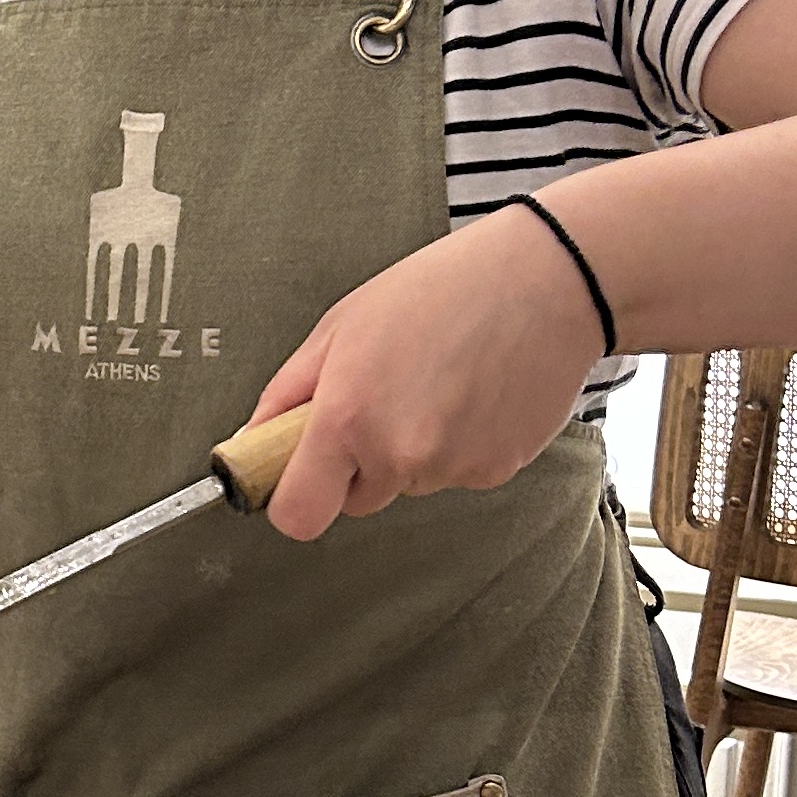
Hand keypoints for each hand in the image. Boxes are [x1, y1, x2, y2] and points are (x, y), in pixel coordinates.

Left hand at [251, 205, 605, 539]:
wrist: (546, 280)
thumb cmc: (442, 290)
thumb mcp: (342, 325)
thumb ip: (288, 394)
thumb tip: (250, 442)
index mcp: (348, 418)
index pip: (298, 516)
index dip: (295, 498)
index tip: (298, 478)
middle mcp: (399, 454)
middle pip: (356, 500)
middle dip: (359, 462)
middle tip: (385, 395)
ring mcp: (452, 468)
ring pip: (408, 482)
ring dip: (412, 448)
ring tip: (437, 380)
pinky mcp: (497, 471)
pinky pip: (456, 473)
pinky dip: (459, 444)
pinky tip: (473, 392)